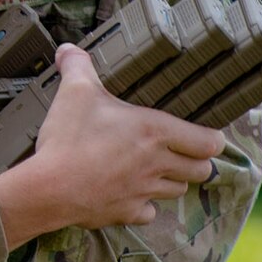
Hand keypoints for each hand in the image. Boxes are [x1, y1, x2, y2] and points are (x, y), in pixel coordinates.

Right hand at [0, 45, 224, 245]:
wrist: (50, 188)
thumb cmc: (69, 139)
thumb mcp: (74, 92)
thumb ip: (78, 66)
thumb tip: (69, 48)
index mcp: (154, 132)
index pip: (209, 142)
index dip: (212, 139)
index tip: (204, 134)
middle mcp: (157, 163)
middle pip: (201, 170)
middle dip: (195, 161)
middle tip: (178, 150)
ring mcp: (144, 191)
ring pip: (177, 190)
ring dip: (171, 180)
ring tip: (154, 169)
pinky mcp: (128, 213)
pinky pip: (149, 212)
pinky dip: (144, 205)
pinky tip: (129, 193)